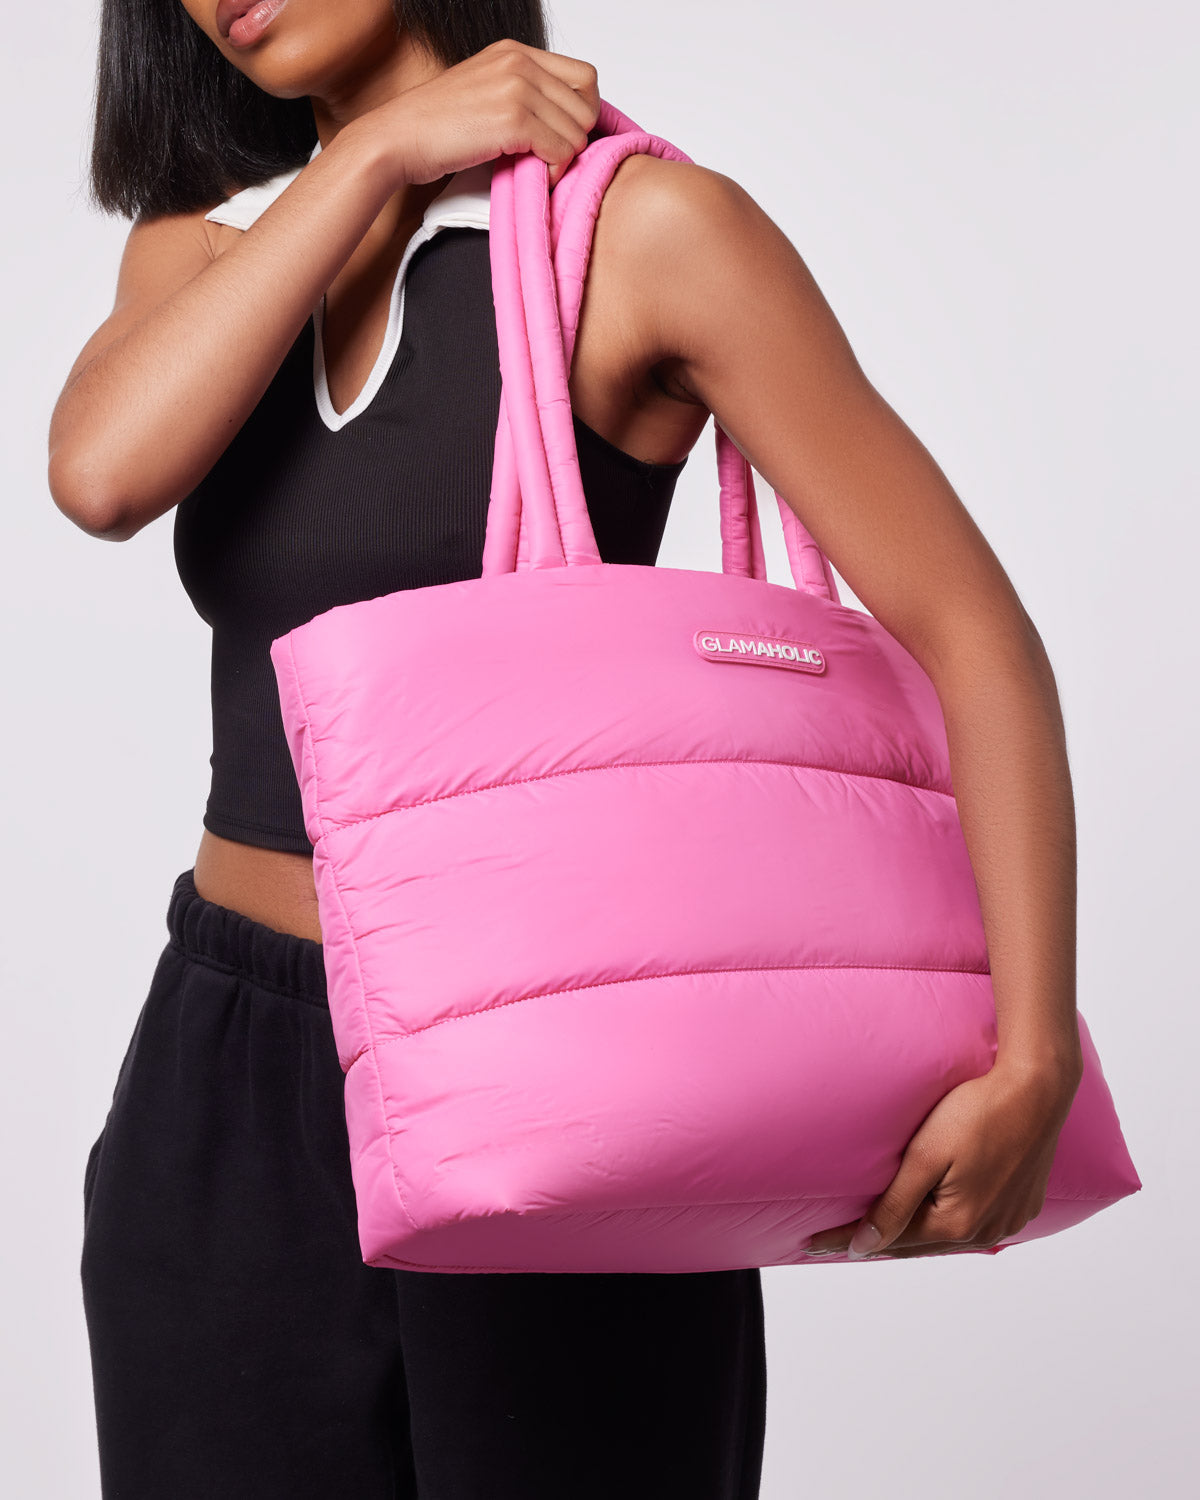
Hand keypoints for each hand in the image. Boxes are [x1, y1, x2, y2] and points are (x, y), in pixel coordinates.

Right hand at [356, 38, 600, 189]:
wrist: (397, 138)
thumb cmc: (435, 126)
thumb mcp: (486, 93)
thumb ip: (524, 96)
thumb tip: (565, 124)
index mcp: (514, 52)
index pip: (585, 77)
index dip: (582, 113)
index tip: (562, 136)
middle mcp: (519, 62)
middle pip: (587, 106)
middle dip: (575, 139)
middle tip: (549, 159)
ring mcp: (516, 88)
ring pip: (577, 132)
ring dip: (564, 159)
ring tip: (537, 168)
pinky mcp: (512, 119)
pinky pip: (561, 150)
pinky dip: (554, 171)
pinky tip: (533, 176)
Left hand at [803, 1059, 1082, 1259]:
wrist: (1038, 1089)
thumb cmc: (977, 1112)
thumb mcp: (925, 1156)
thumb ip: (894, 1205)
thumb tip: (862, 1247)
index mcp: (957, 1224)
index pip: (887, 1240)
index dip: (844, 1240)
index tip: (809, 1244)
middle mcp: (985, 1232)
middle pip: (917, 1243)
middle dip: (876, 1241)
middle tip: (835, 1240)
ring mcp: (1007, 1221)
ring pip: (946, 1236)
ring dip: (913, 1234)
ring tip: (878, 1232)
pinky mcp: (1021, 1205)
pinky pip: (973, 1224)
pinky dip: (945, 1222)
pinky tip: (931, 1216)